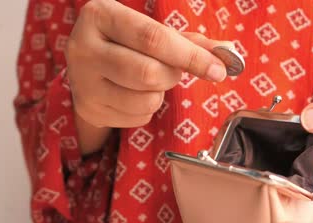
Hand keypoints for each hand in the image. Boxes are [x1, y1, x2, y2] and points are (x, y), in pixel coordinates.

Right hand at [65, 0, 228, 152]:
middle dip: (173, 75)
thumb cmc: (126, 44)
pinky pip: (138, 117)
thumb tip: (228, 53)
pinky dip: (147, 109)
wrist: (87, 67)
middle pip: (149, 73)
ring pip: (146, 99)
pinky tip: (134, 95)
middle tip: (173, 70)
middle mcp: (84, 48)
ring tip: (149, 81)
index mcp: (100, 16)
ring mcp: (83, 82)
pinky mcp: (89, 109)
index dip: (191, 56)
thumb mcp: (150, 33)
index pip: (153, 38)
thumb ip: (189, 42)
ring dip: (160, 94)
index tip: (219, 69)